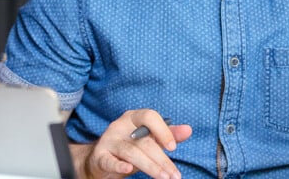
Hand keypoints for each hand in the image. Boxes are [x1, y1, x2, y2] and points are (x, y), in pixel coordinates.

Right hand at [74, 109, 191, 178]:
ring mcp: (108, 141)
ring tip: (164, 177)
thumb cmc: (130, 147)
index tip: (173, 148)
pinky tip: (128, 170)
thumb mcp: (149, 140)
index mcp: (133, 118)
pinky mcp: (99, 156)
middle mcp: (120, 126)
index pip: (149, 117)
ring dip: (150, 166)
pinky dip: (118, 165)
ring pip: (131, 153)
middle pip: (143, 141)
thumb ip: (168, 134)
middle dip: (161, 159)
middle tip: (174, 175)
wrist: (101, 160)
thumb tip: (188, 129)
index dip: (163, 131)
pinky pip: (109, 161)